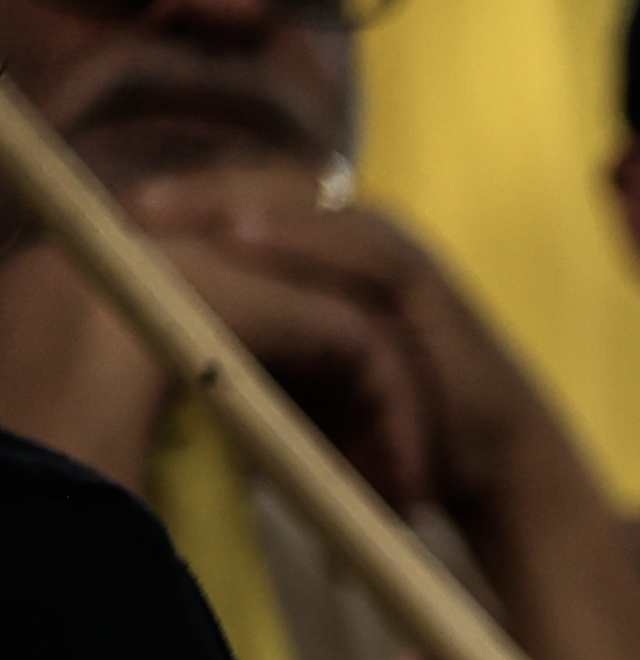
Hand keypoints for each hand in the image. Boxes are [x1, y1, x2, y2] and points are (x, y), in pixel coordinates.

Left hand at [112, 183, 554, 535]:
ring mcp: (397, 260)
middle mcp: (363, 245)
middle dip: (195, 192)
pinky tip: (241, 235)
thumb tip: (172, 332)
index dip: (188, 203)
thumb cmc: (395, 433)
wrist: (496, 470)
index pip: (249, 204)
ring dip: (231, 200)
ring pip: (308, 203)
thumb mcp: (308, 384)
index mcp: (335, 261)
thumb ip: (256, 346)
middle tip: (129, 205)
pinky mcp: (429, 286)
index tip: (121, 218)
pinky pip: (361, 245)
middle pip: (268, 187)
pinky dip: (299, 236)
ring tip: (166, 208)